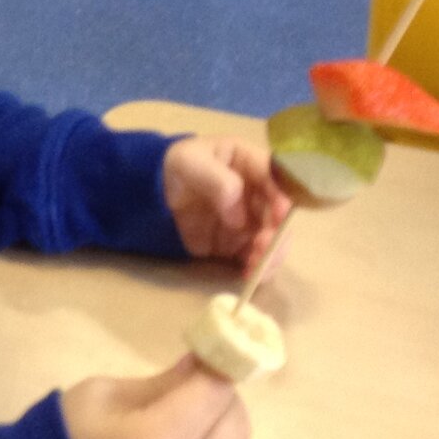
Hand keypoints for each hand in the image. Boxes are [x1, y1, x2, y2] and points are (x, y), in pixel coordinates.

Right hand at [61, 356, 248, 438]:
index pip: (216, 394)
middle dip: (223, 394)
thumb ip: (160, 383)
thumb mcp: (103, 395)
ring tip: (182, 409)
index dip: (220, 365)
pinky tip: (173, 437)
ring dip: (218, 421)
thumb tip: (201, 366)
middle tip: (194, 379)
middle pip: (236, 424)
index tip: (212, 345)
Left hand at [163, 135, 294, 275]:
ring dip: (271, 254)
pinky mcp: (239, 243)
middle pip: (278, 214)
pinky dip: (257, 268)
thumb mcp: (190, 162)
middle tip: (263, 245)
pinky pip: (255, 257)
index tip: (279, 215)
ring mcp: (251, 220)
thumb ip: (216, 180)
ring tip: (256, 265)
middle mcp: (259, 193)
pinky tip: (250, 276)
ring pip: (273, 239)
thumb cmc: (178, 167)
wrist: (156, 192)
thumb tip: (238, 213)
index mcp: (250, 164)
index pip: (275, 178)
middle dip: (276, 232)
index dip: (282, 196)